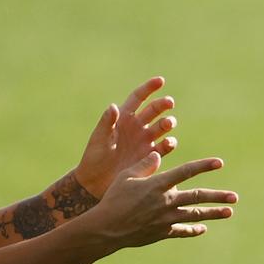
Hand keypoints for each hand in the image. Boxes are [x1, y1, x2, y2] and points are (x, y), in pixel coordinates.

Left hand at [75, 76, 178, 198]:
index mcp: (123, 118)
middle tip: (169, 103)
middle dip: (162, 105)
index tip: (160, 80)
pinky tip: (168, 143)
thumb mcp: (98, 139)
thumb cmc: (94, 157)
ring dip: (168, 123)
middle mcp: (137, 127)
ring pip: (162, 127)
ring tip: (167, 123)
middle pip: (154, 110)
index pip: (138, 98)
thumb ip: (106, 122)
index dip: (149, 88)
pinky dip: (169, 144)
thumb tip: (114, 106)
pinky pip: (164, 147)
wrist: (96, 182)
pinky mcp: (151, 157)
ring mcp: (145, 141)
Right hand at [90, 152, 237, 249]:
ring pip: (194, 215)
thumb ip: (144, 165)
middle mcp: (166, 202)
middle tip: (234, 197)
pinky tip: (203, 228)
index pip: (186, 172)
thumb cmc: (113, 198)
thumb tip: (158, 155)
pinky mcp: (162, 232)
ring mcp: (166, 219)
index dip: (203, 166)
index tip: (219, 162)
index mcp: (158, 185)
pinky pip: (182, 231)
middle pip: (197, 197)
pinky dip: (193, 229)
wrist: (106, 228)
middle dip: (217, 196)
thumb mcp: (125, 176)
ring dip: (213, 214)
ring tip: (229, 212)